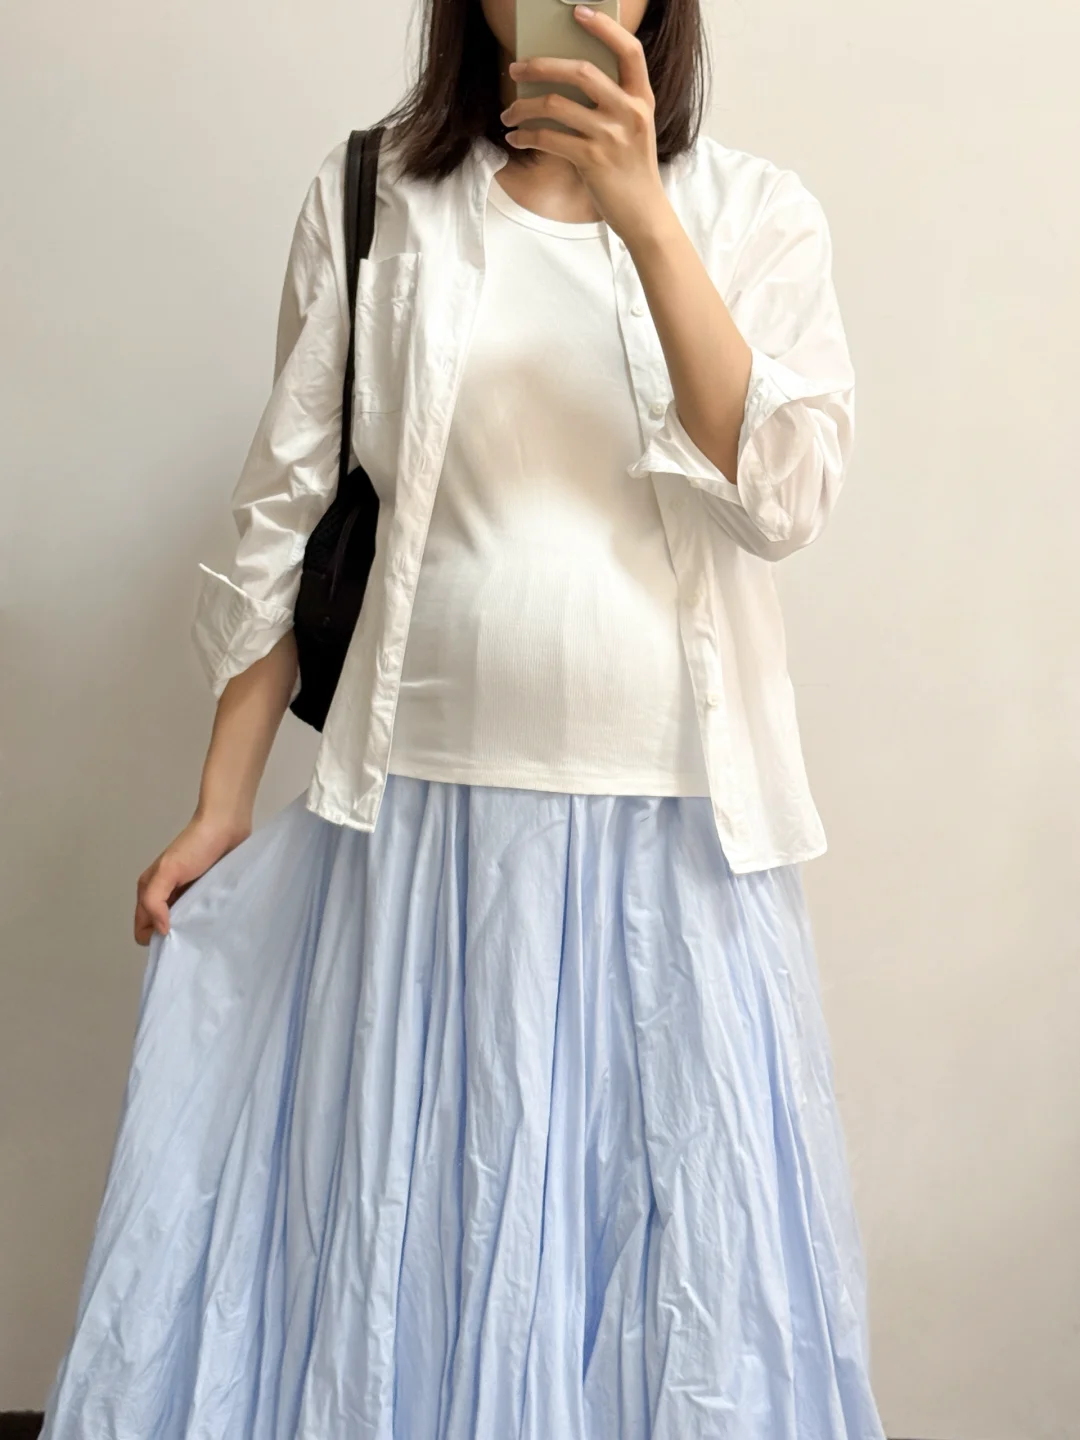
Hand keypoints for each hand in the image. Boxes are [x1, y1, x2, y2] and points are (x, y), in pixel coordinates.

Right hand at [134, 811, 249, 945]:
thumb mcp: (168, 871)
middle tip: (192, 942)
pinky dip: (205, 920)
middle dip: (173, 938)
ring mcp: (187, 894)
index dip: (153, 938)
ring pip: (182, 923)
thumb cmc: (195, 847)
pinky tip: (216, 924)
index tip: (174, 943)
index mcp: (150, 889)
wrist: (226, 825)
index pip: (142, 928)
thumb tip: (161, 931)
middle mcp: (166, 894)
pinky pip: (201, 914)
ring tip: (206, 935)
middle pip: (161, 928)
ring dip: (191, 931)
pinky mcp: (206, 892)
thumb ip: (155, 901)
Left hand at [501, 5, 671, 245]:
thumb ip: (611, 103)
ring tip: (508, 114)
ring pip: (556, 105)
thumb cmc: (631, 169)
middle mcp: (629, 112)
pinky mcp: (593, 161)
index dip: (604, 27)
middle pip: (581, 71)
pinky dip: (526, 136)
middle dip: (541, 65)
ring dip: (523, 107)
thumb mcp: (632, 129)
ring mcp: (612, 137)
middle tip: (516, 68)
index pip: (629, 50)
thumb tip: (563, 80)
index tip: (578, 12)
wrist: (645, 214)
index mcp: (642, 98)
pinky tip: (515, 138)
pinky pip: (550, 139)